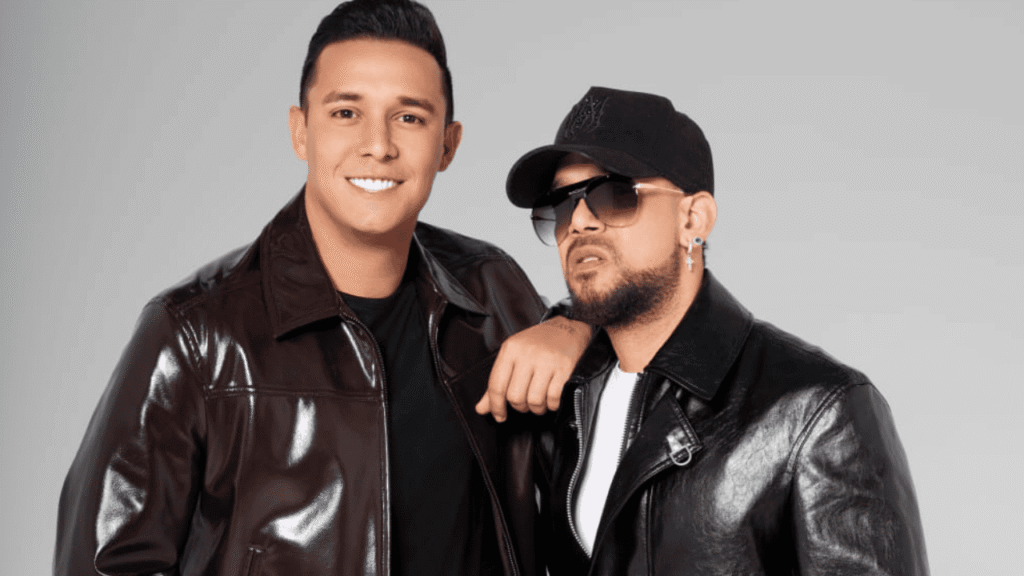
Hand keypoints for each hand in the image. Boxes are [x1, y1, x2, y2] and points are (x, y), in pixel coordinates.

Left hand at [476, 316, 591, 421]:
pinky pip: (553, 398)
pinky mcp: (564, 368)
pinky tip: (551, 399)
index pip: (496, 385)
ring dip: (536, 408)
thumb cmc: (537, 344)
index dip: (496, 406)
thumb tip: (481, 408)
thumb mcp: (513, 356)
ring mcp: (546, 361)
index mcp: (510, 350)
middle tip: (525, 403)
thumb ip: (497, 383)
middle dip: (520, 407)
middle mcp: (527, 354)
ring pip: (534, 400)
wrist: (567, 329)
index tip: (500, 416)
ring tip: (539, 402)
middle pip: (515, 396)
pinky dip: (552, 405)